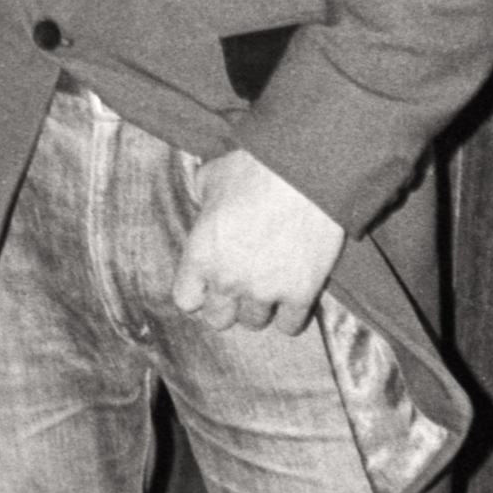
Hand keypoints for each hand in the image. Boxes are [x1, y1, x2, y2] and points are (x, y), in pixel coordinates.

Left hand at [170, 149, 344, 335]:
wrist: (306, 170)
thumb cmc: (256, 167)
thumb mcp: (213, 177)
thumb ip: (202, 199)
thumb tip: (204, 202)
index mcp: (200, 255)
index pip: (187, 300)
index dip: (200, 292)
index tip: (212, 283)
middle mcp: (227, 280)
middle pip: (218, 319)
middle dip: (229, 304)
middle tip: (243, 285)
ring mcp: (264, 290)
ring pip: (255, 322)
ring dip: (260, 308)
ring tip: (270, 287)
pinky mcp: (300, 293)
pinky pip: (290, 325)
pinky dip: (291, 314)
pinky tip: (294, 296)